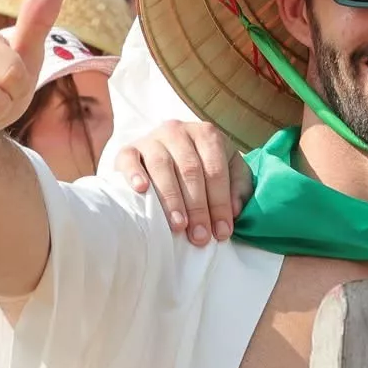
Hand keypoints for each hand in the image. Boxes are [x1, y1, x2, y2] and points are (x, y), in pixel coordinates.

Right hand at [118, 119, 251, 244]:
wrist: (168, 152)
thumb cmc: (203, 167)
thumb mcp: (230, 171)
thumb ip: (238, 189)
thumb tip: (235, 211)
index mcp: (207, 134)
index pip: (216, 171)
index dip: (220, 203)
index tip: (221, 232)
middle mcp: (179, 131)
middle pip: (190, 170)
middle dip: (197, 207)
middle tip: (199, 236)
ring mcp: (152, 139)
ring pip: (161, 166)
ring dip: (171, 198)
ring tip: (178, 226)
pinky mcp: (129, 149)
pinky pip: (129, 159)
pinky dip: (134, 174)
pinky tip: (142, 190)